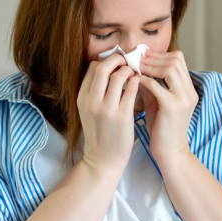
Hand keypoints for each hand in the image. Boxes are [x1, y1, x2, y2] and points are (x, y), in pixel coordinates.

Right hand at [77, 54, 140, 175]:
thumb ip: (95, 93)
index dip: (106, 61)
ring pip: (118, 76)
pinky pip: (132, 90)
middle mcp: (91, 102)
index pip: (92, 68)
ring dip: (129, 70)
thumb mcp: (88, 112)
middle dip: (117, 59)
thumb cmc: (100, 135)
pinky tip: (140, 83)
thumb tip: (107, 71)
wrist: (103, 161)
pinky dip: (137, 82)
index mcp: (82, 98)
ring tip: (135, 72)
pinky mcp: (122, 116)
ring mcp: (106, 109)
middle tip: (127, 60)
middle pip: (103, 68)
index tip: (116, 62)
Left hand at [137, 50, 198, 165]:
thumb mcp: (157, 103)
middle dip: (153, 57)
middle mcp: (189, 92)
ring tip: (135, 67)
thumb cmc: (162, 130)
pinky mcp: (173, 107)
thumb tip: (136, 69)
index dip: (159, 55)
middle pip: (176, 60)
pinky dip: (144, 80)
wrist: (170, 153)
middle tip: (136, 58)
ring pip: (170, 68)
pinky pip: (157, 85)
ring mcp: (183, 99)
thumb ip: (150, 86)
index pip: (178, 60)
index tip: (142, 56)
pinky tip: (134, 81)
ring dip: (150, 66)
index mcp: (188, 90)